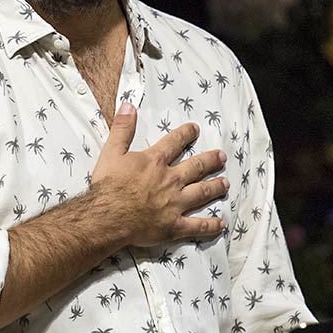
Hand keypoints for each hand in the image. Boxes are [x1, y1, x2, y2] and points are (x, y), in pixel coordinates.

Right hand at [91, 103, 227, 246]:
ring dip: (215, 187)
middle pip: (196, 167)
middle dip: (210, 160)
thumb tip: (129, 106)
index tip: (195, 129)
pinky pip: (197, 226)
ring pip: (201, 192)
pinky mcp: (174, 226)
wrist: (107, 217)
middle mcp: (170, 180)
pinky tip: (220, 223)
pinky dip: (210, 226)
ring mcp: (174, 204)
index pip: (175, 142)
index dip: (186, 134)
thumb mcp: (111, 152)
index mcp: (155, 162)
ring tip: (225, 183)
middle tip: (221, 156)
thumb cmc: (108, 186)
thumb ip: (122, 129)